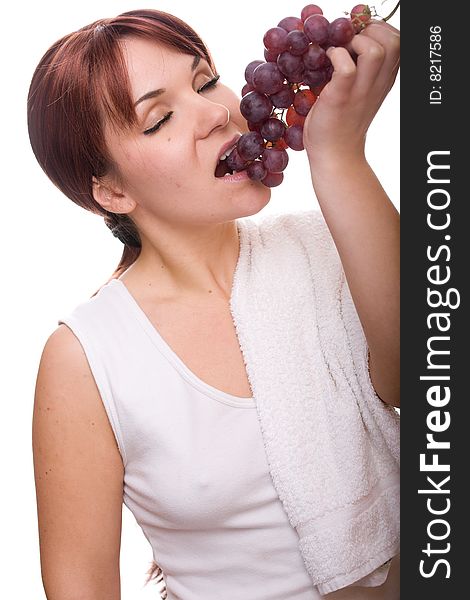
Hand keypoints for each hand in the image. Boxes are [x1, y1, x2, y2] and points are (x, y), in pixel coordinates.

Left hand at [303, 20, 399, 163]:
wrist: (335, 157)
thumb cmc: (340, 124)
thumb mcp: (359, 93)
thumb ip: (361, 71)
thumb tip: (346, 42)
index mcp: (384, 81)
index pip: (399, 43)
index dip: (380, 30)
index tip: (360, 37)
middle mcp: (377, 84)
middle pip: (394, 42)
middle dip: (370, 31)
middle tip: (350, 41)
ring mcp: (360, 92)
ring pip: (375, 51)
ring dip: (354, 42)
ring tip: (340, 51)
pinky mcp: (340, 98)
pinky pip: (346, 67)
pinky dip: (335, 57)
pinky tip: (327, 62)